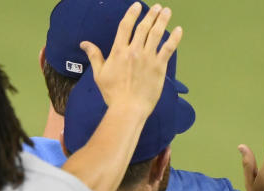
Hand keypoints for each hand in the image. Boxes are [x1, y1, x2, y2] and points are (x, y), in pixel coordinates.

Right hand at [81, 2, 181, 117]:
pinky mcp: (159, 67)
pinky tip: (178, 30)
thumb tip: (84, 43)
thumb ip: (94, 56)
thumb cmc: (113, 93)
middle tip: (158, 7)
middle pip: (143, 28)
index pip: (125, 26)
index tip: (137, 6)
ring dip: (162, 21)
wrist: (129, 107)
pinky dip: (174, 38)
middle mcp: (134, 51)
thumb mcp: (99, 73)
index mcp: (118, 51)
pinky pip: (168, 49)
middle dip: (151, 15)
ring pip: (156, 34)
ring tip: (166, 11)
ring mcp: (148, 58)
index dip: (132, 14)